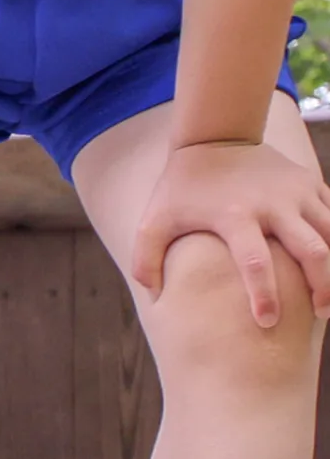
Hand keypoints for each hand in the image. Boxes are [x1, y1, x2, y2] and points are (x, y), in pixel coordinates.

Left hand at [126, 136, 329, 326]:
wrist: (216, 137)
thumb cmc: (183, 188)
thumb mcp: (154, 220)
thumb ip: (146, 259)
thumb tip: (154, 297)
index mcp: (235, 216)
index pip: (255, 262)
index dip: (264, 294)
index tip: (267, 322)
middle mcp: (274, 204)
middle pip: (312, 249)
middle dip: (323, 284)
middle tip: (321, 313)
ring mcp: (298, 193)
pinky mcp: (312, 184)